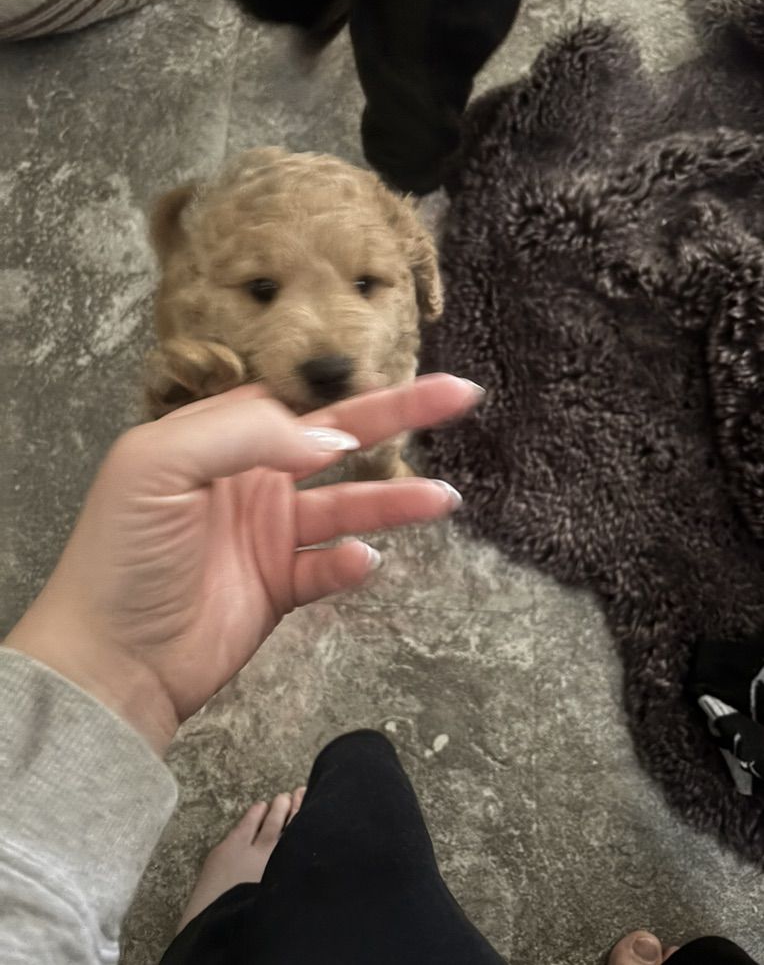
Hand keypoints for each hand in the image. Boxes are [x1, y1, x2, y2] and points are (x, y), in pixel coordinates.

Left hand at [4, 375, 480, 753]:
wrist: (111, 660)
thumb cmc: (120, 556)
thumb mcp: (158, 464)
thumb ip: (244, 433)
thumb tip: (327, 438)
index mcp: (218, 440)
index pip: (294, 402)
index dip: (343, 393)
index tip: (381, 399)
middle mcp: (249, 480)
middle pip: (339, 440)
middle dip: (400, 416)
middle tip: (458, 396)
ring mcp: (266, 536)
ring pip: (348, 505)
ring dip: (397, 501)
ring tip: (443, 500)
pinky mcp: (278, 587)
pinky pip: (329, 568)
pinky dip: (352, 564)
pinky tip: (364, 561)